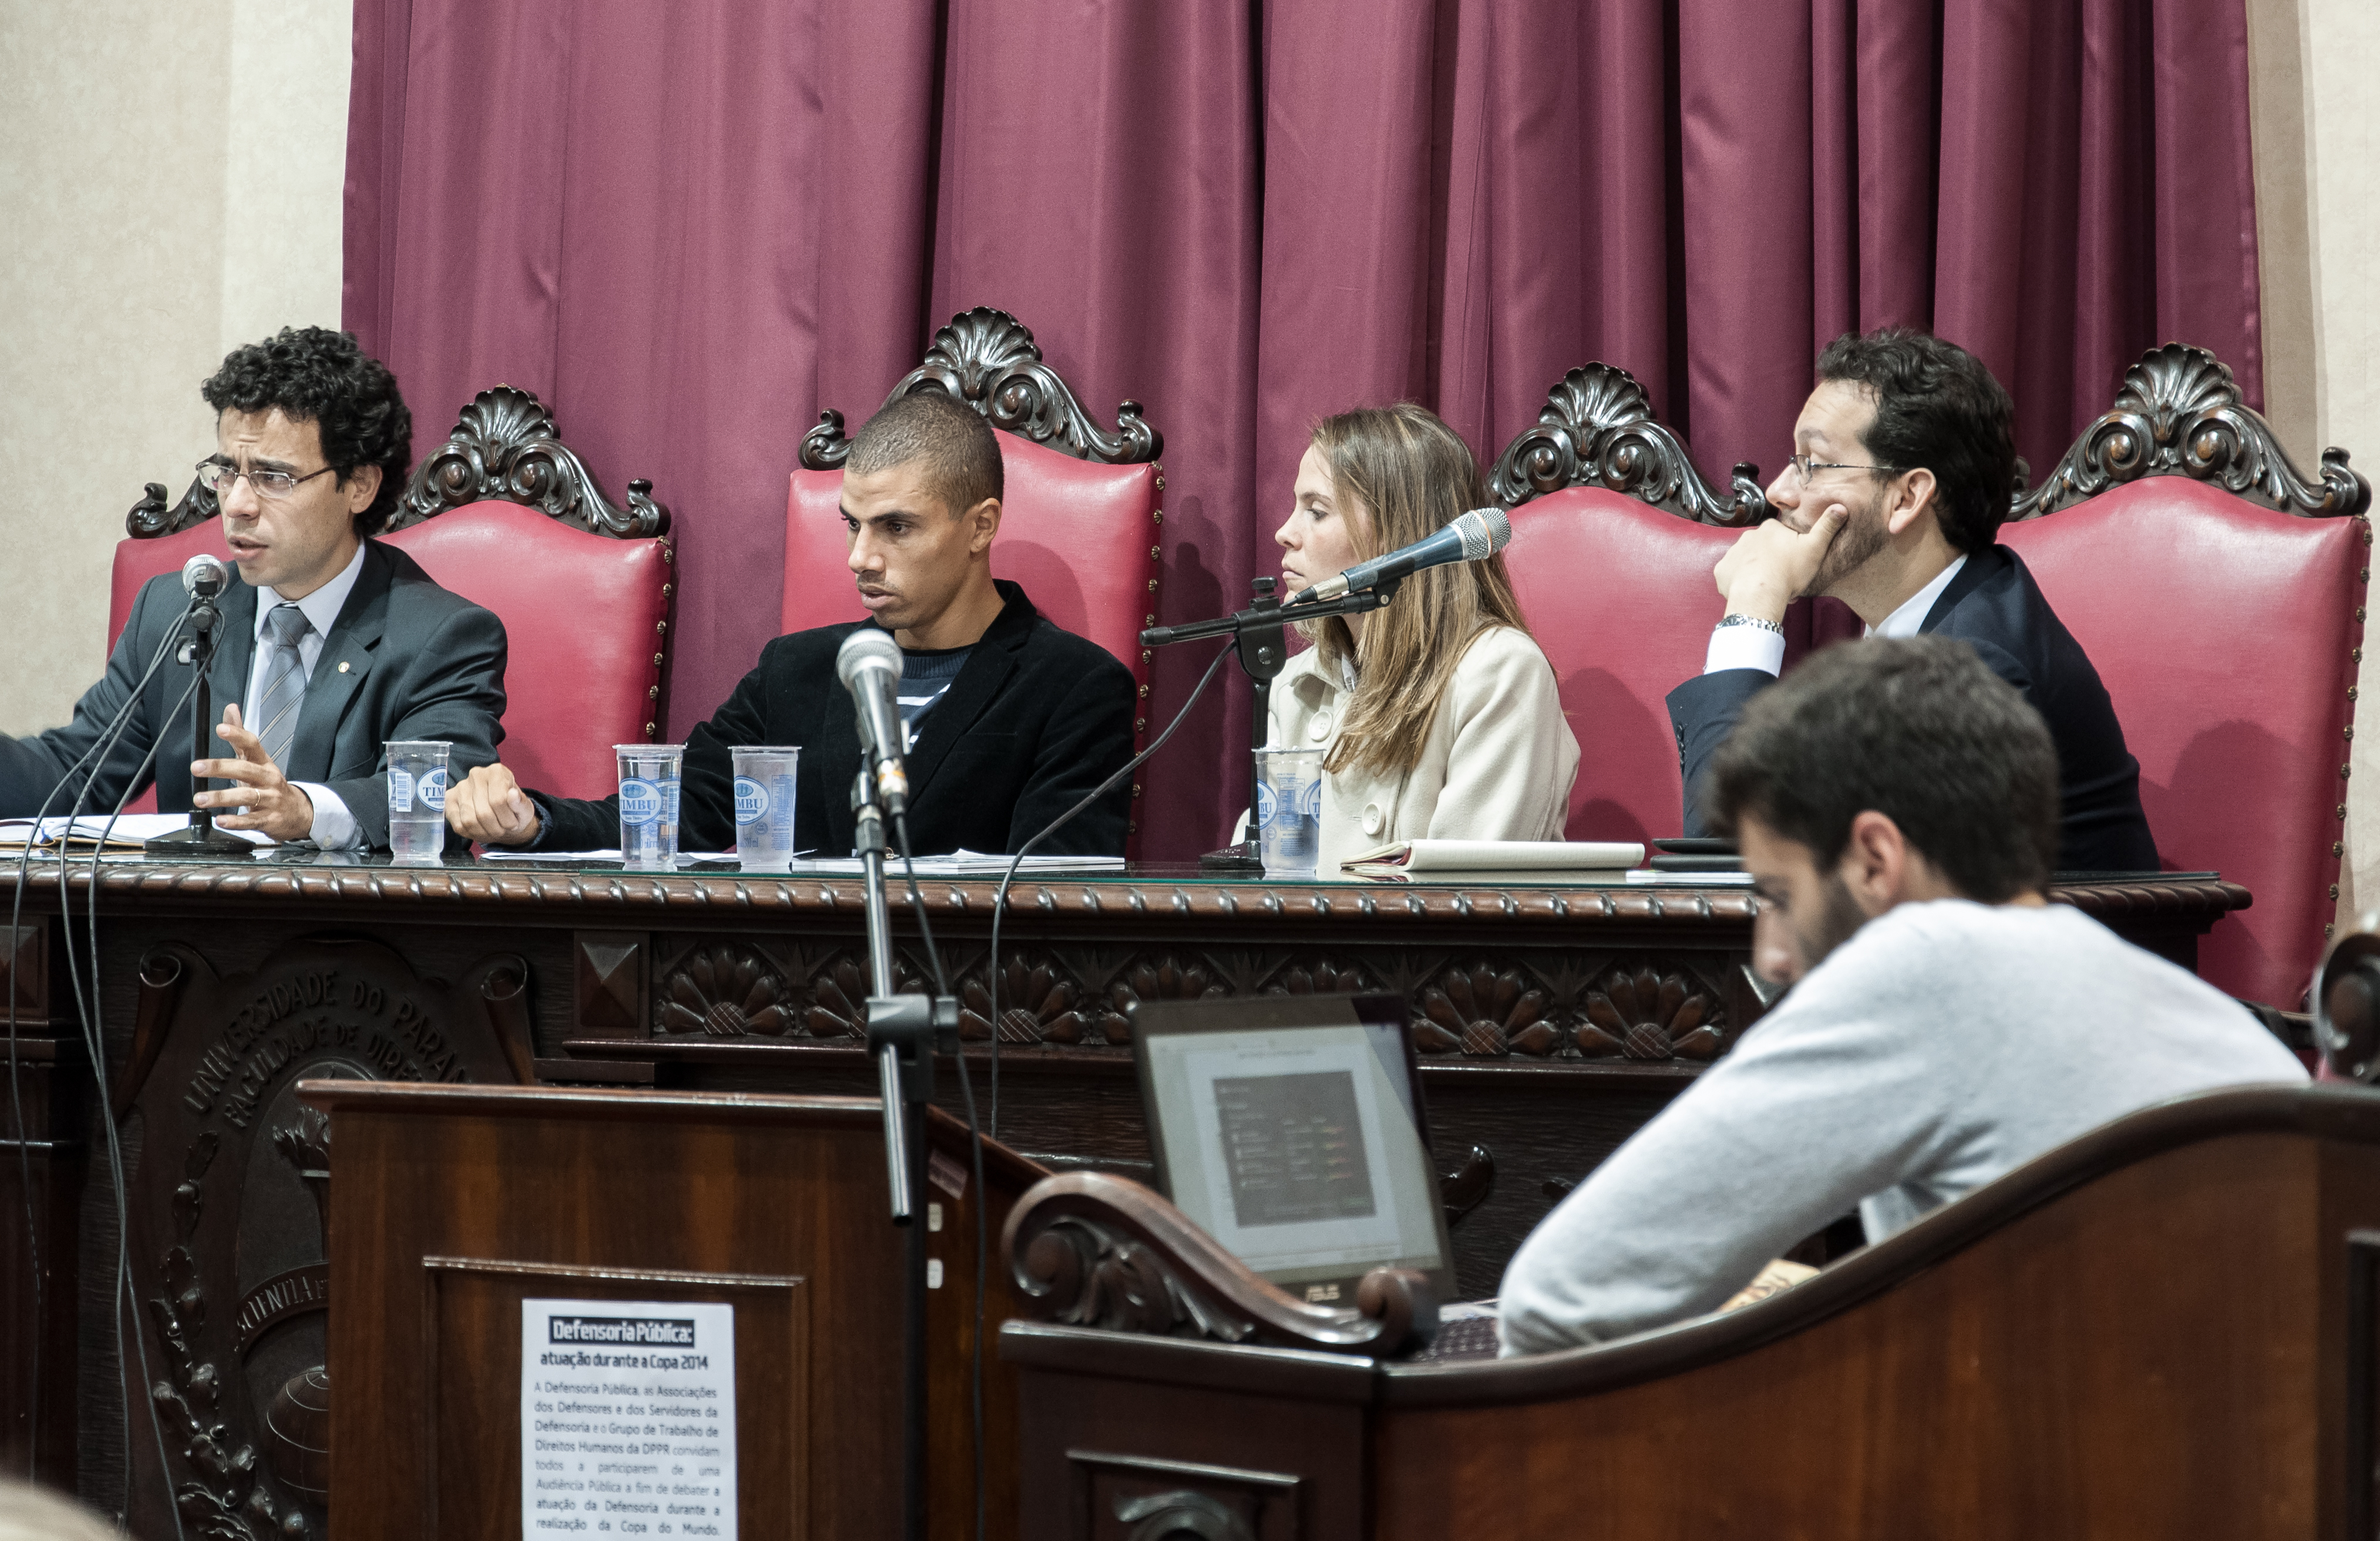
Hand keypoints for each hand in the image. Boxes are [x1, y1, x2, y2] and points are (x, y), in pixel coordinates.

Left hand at [191, 704, 315, 841]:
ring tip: (200, 798)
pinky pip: (251, 821)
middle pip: (246, 770)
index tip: (221, 729)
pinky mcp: (269, 820)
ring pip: (246, 796)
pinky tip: (221, 820)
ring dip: (221, 797)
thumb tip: (231, 710)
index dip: (238, 736)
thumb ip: (241, 738)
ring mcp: (270, 800)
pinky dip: (236, 821)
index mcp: (264, 763)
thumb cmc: (271, 786)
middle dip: (220, 767)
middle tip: (198, 767)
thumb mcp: (258, 761)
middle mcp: (268, 780)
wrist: (298, 814)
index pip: (253, 745)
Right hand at [445, 762, 541, 845]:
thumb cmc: (514, 809)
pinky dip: (471, 833)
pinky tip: (480, 830)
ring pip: (469, 820)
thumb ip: (520, 803)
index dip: (507, 820)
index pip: (499, 801)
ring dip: (484, 832)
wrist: (502, 814)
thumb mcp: (524, 808)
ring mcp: (460, 787)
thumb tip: (513, 794)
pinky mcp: (449, 800)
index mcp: (497, 771)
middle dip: (496, 829)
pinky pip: (458, 825)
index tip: (513, 823)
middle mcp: (476, 775)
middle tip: (502, 830)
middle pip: (483, 813)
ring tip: (493, 830)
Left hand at [1710, 504, 1848, 621]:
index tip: (1795, 563)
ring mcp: (1732, 553)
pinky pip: (1730, 575)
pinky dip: (1738, 582)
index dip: (1789, 550)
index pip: (1780, 534)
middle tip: (1783, 579)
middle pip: (1762, 548)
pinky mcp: (1721, 571)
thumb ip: (1827, 527)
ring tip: (1768, 587)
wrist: (1760, 594)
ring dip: (1755, 571)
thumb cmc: (1789, 572)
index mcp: (1769, 528)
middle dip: (1771, 561)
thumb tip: (1840, 507)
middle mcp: (1748, 536)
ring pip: (1746, 561)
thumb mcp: (1815, 547)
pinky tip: (1750, 591)